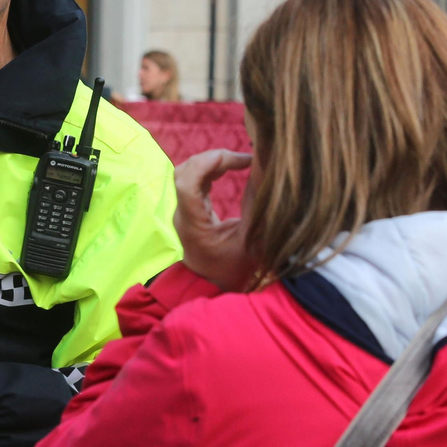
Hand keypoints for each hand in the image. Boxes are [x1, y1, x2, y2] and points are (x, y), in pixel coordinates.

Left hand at [174, 149, 254, 290]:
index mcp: (193, 225)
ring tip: (240, 162)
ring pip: (188, 174)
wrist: (215, 287)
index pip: (187, 183)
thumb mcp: (253, 241)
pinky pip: (194, 181)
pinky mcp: (190, 210)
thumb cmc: (235, 270)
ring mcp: (184, 212)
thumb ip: (256, 207)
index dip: (209, 163)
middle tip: (244, 160)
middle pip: (186, 172)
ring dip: (213, 163)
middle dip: (214, 159)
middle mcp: (183, 216)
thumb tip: (263, 173)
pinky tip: (231, 169)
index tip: (240, 160)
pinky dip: (212, 171)